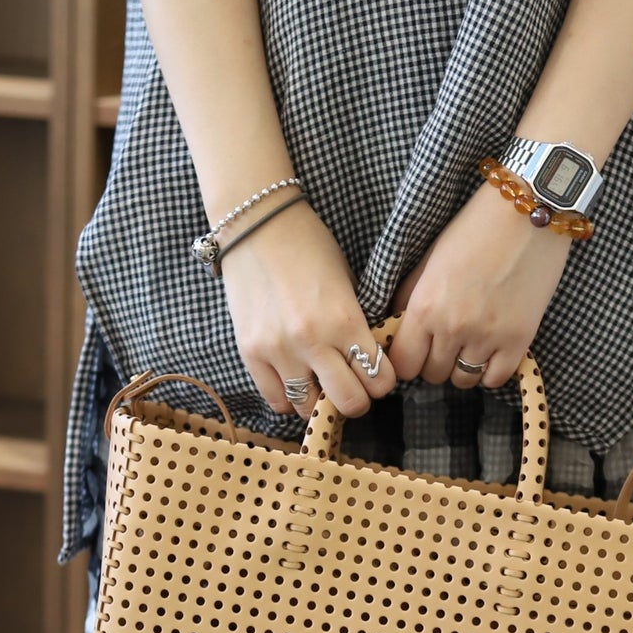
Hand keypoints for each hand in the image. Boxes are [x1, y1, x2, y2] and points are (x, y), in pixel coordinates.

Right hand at [220, 201, 394, 418]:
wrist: (255, 225)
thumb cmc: (308, 247)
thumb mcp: (347, 283)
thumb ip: (357, 325)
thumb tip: (368, 362)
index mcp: (345, 320)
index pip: (379, 380)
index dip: (382, 382)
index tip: (376, 375)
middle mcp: (313, 341)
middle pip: (349, 402)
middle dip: (356, 399)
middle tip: (351, 386)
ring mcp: (278, 350)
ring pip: (309, 407)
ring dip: (319, 401)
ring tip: (318, 384)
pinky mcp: (250, 352)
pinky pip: (276, 399)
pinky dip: (288, 398)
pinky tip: (294, 381)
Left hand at [388, 184, 572, 389]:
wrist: (527, 212)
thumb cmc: (474, 230)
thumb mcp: (429, 260)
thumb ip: (410, 298)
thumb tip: (397, 329)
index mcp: (425, 306)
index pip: (404, 364)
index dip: (408, 360)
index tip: (417, 350)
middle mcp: (453, 328)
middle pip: (433, 374)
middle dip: (435, 361)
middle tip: (446, 341)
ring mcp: (488, 337)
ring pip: (463, 380)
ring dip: (463, 366)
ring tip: (470, 344)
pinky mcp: (520, 340)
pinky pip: (495, 379)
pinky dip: (490, 370)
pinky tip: (491, 349)